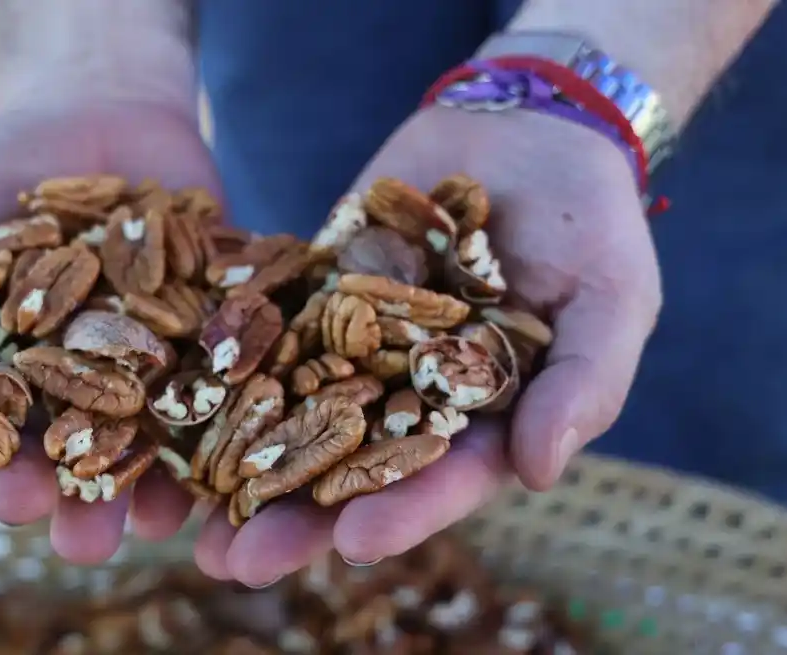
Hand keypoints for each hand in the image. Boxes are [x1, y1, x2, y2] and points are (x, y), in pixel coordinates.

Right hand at [0, 101, 216, 562]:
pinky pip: (229, 376)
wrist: (90, 102)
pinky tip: (230, 449)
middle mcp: (89, 387)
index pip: (6, 447)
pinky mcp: (218, 327)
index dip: (1, 475)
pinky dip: (231, 413)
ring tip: (157, 524)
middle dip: (82, 504)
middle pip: (85, 460)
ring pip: (158, 439)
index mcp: (17, 385)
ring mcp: (157, 361)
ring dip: (158, 488)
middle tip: (82, 542)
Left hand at [193, 106, 660, 585]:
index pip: (442, 479)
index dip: (402, 514)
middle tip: (236, 563)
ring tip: (189, 520)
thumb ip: (585, 384)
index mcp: (483, 419)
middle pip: (350, 467)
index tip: (354, 543)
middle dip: (296, 517)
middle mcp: (411, 395)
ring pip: (294, 414)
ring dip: (243, 465)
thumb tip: (539, 474)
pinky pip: (265, 331)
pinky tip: (176, 402)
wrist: (526, 127)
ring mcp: (357, 346)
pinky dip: (223, 367)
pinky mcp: (315, 295)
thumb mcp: (610, 298)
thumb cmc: (590, 221)